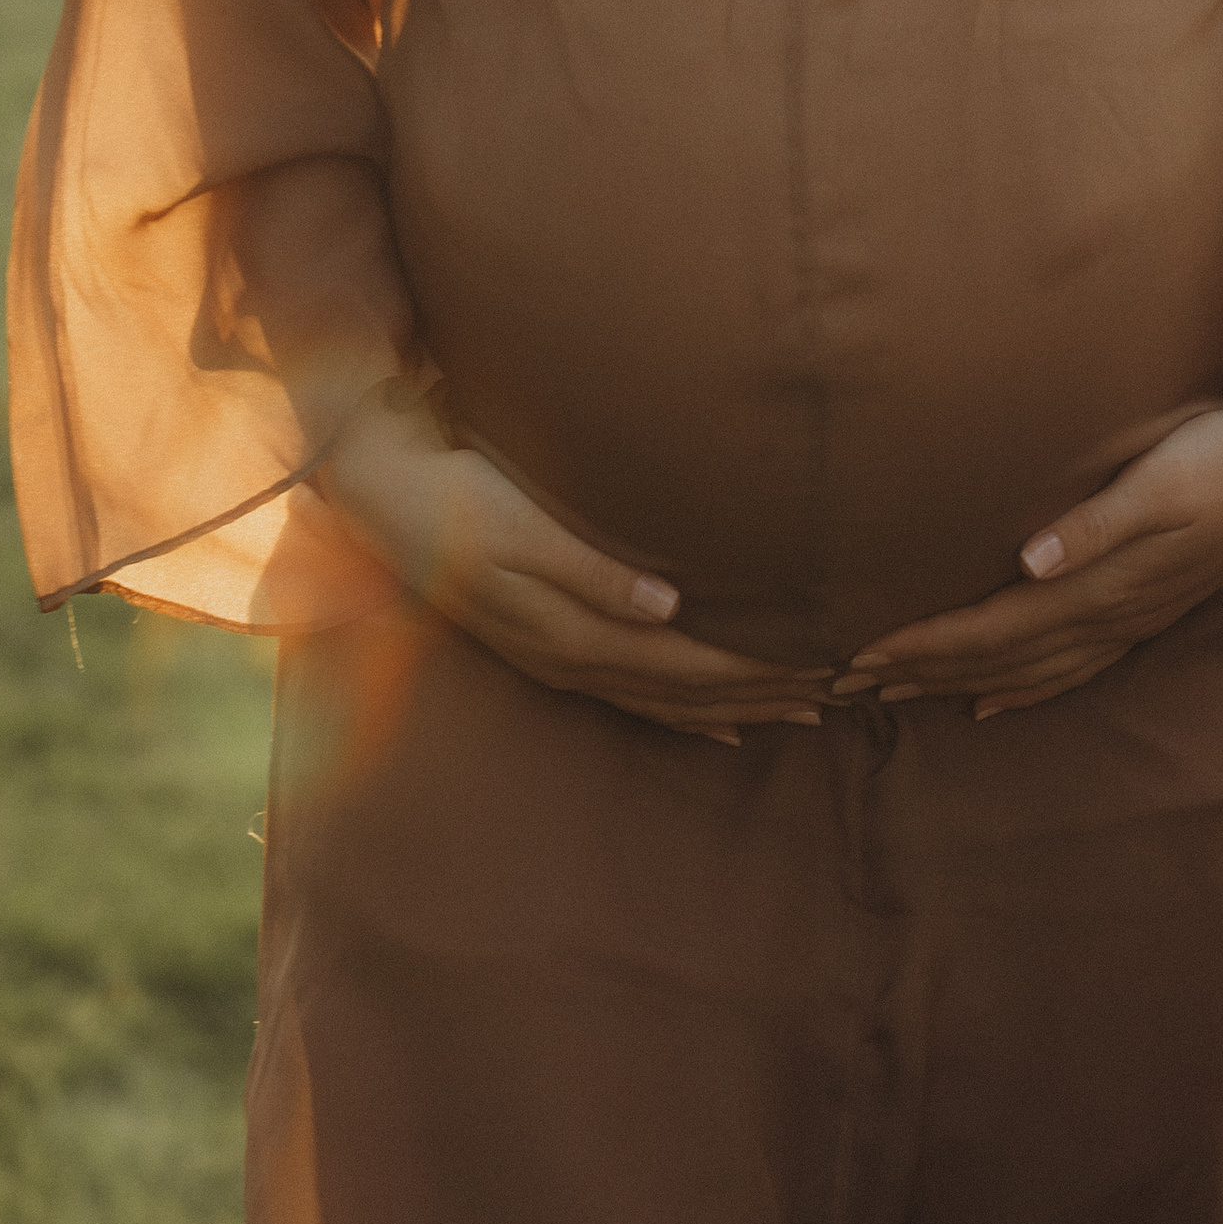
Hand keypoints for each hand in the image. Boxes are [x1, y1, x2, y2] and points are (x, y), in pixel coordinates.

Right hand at [318, 383, 830, 741]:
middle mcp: (572, 660)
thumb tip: (671, 608)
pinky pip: (631, 697)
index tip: (819, 670)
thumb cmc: (463, 498)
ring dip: (731, 711)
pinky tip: (713, 725)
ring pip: (663, 703)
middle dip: (761, 696)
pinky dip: (682, 715)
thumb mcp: (527, 528)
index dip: (754, 673)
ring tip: (795, 712)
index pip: (686, 666)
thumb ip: (597, 572)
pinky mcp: (547, 648)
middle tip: (836, 695)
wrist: (386, 501)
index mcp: (574, 633)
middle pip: (685, 695)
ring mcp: (558, 661)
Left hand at [838, 197, 1222, 722]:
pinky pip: (1068, 667)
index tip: (858, 654)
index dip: (923, 645)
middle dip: (921, 672)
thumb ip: (1096, 523)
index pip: (991, 627)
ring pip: (1026, 669)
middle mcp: (1109, 614)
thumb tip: (1029, 562)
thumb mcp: (1161, 479)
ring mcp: (1127, 618)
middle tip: (844, 683)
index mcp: (1102, 585)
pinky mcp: (1142, 608)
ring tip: (897, 695)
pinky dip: (1021, 689)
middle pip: (997, 658)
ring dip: (959, 684)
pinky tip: (992, 703)